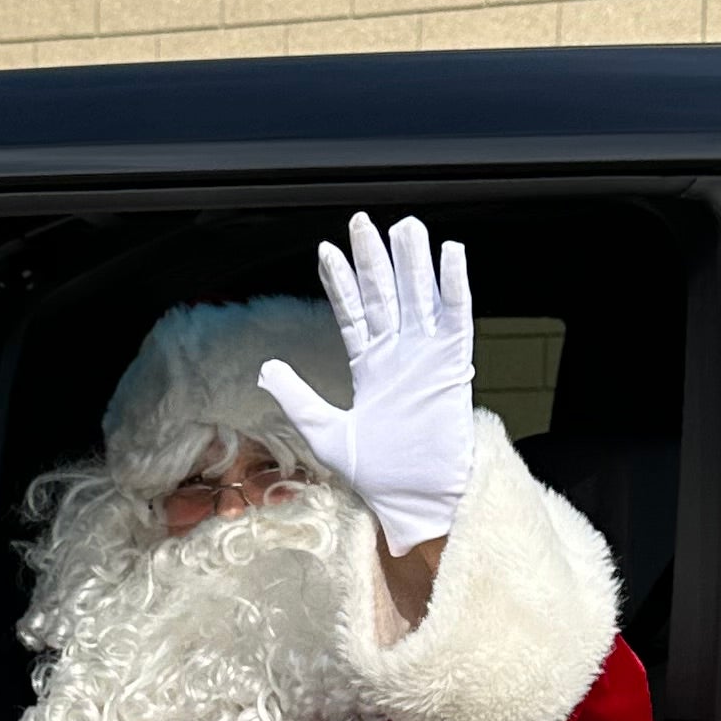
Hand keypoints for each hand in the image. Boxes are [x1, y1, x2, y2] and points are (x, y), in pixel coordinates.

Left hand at [259, 213, 475, 559]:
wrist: (415, 500)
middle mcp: (400, 355)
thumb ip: (298, 398)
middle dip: (375, 259)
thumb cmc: (379, 474)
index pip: (353, 313)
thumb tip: (264, 369)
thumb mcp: (327, 434)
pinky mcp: (454, 367)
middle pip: (386, 295)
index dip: (341, 283)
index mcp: (370, 367)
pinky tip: (449, 254)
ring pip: (420, 298)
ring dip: (413, 262)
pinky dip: (454, 286)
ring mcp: (428, 358)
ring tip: (406, 226)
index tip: (328, 250)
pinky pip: (456, 318)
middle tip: (365, 221)